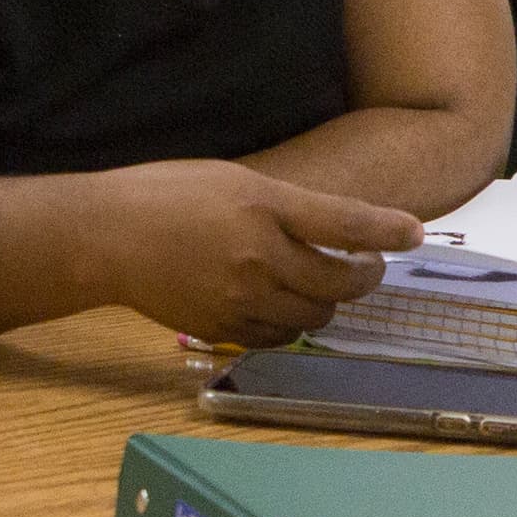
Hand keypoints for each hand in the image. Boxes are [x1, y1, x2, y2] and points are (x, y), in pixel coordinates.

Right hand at [84, 161, 422, 345]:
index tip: (414, 234)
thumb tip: (350, 225)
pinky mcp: (219, 328)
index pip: (346, 222)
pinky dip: (293, 323)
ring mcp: (238, 297)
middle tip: (366, 264)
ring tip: (324, 283)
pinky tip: (286, 303)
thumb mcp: (238, 180)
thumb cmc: (169, 197)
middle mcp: (256, 255)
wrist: (102, 238)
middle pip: (340, 281)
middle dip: (365, 275)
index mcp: (263, 206)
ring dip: (330, 301)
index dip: (388, 231)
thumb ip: (294, 205)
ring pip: (316, 314)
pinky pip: (279, 337)